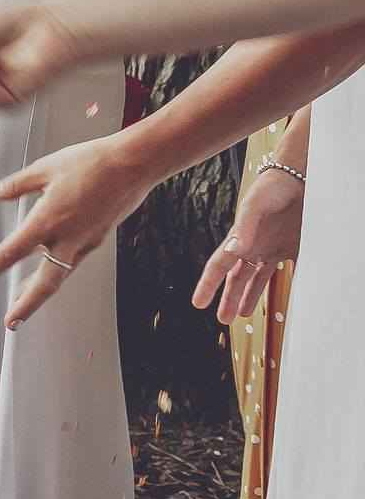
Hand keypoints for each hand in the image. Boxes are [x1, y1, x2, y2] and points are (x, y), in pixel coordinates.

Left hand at [0, 134, 151, 327]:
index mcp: (49, 219)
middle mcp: (69, 237)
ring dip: (40, 291)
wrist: (134, 164)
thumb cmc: (92, 162)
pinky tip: (51, 267)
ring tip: (23, 302)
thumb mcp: (45, 168)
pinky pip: (74, 261)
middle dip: (26, 305)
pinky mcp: (98, 237)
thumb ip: (16, 185)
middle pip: (45, 282)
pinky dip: (58, 270)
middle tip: (10, 322)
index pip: (12, 252)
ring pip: (61, 275)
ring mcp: (86, 240)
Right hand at [192, 164, 303, 322]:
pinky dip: (281, 284)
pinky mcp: (292, 247)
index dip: (208, 285)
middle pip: (237, 277)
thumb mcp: (256, 206)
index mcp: (240, 238)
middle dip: (228, 298)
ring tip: (242, 314)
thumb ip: (244, 228)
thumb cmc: (272, 187)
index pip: (219, 266)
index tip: (198, 303)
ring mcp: (272, 247)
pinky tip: (279, 296)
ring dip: (249, 296)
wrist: (300, 178)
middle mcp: (253, 246)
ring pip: (256, 278)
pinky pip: (285, 271)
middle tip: (222, 319)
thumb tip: (233, 251)